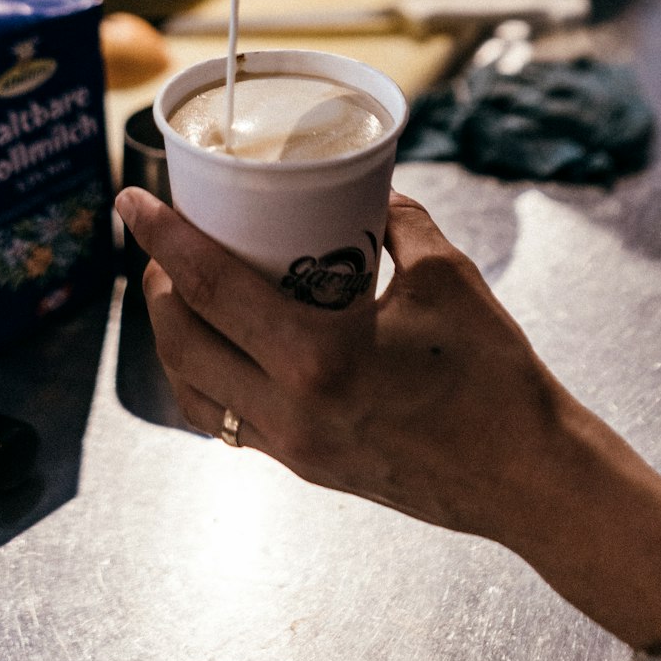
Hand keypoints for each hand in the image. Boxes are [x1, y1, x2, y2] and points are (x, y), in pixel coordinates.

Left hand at [116, 185, 563, 545]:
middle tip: (161, 241)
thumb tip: (364, 184)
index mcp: (319, 359)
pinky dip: (208, 376)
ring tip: (181, 290)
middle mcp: (292, 411)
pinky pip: (228, 420)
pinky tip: (224, 342)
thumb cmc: (494, 376)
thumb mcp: (443, 274)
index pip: (210, 287)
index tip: (131, 201)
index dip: (161, 238)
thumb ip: (394, 221)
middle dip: (156, 286)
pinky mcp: (306, 467)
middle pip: (181, 343)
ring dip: (173, 336)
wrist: (528, 476)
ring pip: (194, 391)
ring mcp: (295, 448)